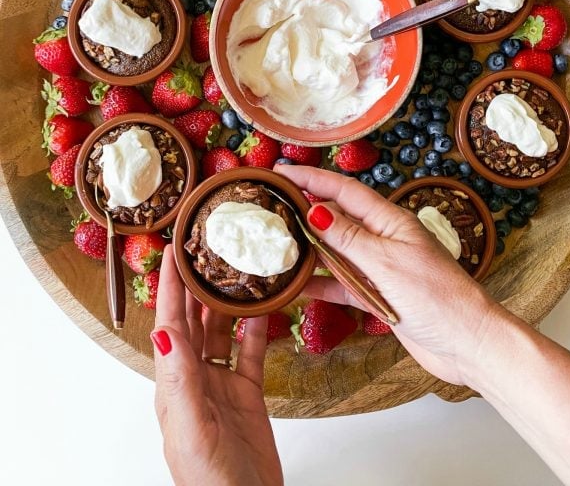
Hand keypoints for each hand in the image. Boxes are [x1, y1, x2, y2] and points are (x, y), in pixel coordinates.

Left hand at [152, 245, 282, 485]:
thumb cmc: (210, 480)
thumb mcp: (190, 427)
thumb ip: (179, 378)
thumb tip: (162, 330)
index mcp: (173, 382)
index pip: (171, 323)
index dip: (171, 286)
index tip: (173, 249)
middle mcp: (194, 377)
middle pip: (195, 320)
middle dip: (198, 283)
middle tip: (208, 247)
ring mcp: (221, 383)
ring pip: (224, 330)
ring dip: (228, 300)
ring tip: (237, 266)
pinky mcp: (248, 392)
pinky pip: (251, 351)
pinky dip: (257, 327)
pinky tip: (265, 305)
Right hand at [278, 164, 498, 385]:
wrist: (468, 343)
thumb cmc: (436, 296)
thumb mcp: (386, 262)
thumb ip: (348, 239)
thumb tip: (314, 210)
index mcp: (389, 220)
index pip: (344, 191)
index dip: (312, 178)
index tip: (280, 170)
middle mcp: (383, 238)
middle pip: (337, 218)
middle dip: (304, 211)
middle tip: (269, 208)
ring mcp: (379, 267)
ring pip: (336, 251)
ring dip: (309, 248)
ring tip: (275, 245)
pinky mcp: (378, 294)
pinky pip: (342, 283)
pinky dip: (321, 284)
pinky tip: (296, 286)